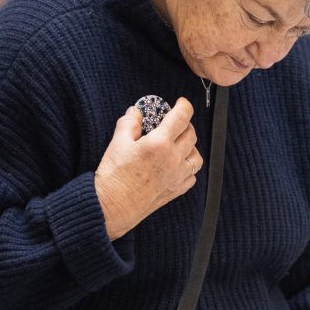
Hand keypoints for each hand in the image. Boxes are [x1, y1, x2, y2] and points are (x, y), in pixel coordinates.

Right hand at [93, 99, 202, 239]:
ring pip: (197, 156)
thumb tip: (135, 112)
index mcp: (160, 143)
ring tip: (178, 144)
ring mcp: (178, 176)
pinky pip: (192, 175)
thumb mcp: (118, 142)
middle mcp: (173, 159)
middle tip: (174, 123)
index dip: (184, 106)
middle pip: (191, 135)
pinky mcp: (177, 190)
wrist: (113, 206)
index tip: (182, 103)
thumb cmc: (114, 176)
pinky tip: (177, 164)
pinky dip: (188, 167)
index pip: (181, 118)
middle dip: (185, 125)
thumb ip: (129, 123)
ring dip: (190, 146)